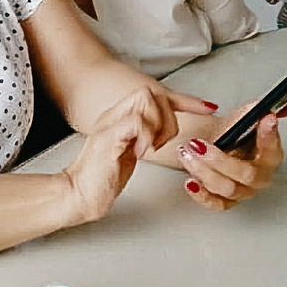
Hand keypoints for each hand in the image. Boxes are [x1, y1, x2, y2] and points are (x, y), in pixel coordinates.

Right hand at [62, 85, 214, 223]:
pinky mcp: (108, 137)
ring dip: (158, 124)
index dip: (183, 100)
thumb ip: (145, 137)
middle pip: (149, 91)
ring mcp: (110, 124)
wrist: (79, 195)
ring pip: (145, 100)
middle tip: (162, 142)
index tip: (207, 109)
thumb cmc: (103, 179)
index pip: (152, 95)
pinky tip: (142, 152)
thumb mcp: (131, 152)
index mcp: (120, 116)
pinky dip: (147, 135)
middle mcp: (114, 114)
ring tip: (151, 146)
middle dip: (167, 115)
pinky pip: (136, 121)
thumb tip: (165, 132)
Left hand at [177, 89, 286, 210]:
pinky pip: (215, 204)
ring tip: (188, 153)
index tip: (265, 120)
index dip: (269, 136)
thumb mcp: (248, 113)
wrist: (211, 143)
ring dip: (204, 171)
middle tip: (200, 144)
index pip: (273, 149)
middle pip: (247, 175)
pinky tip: (191, 181)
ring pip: (228, 189)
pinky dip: (201, 194)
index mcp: (269, 154)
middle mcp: (259, 175)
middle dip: (220, 160)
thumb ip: (269, 105)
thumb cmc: (232, 132)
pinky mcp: (224, 201)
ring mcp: (242, 190)